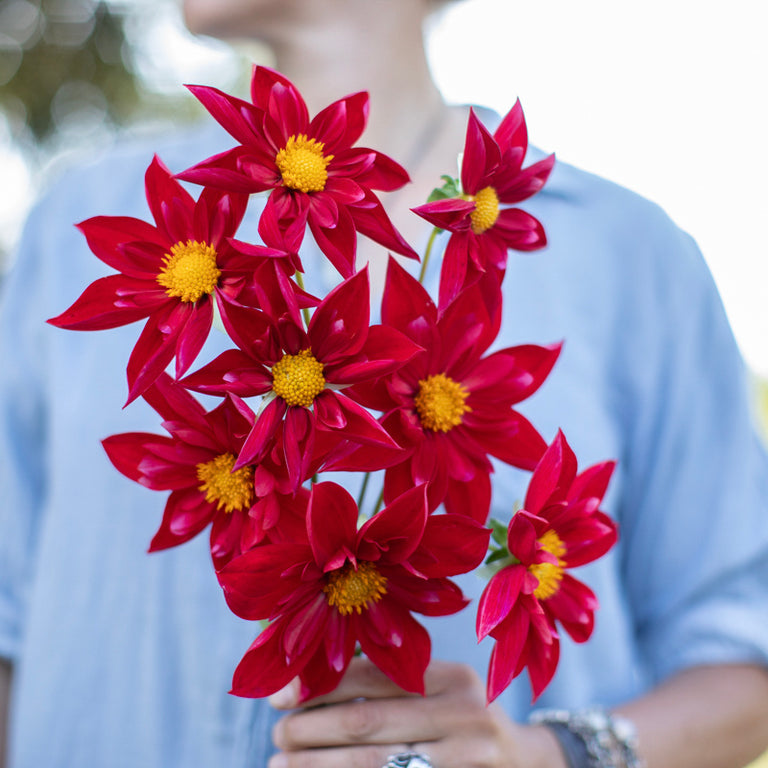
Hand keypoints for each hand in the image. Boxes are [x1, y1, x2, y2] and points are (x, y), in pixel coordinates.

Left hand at [267, 657, 565, 767]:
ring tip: (280, 764)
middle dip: (311, 729)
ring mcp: (465, 759)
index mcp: (452, 677)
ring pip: (374, 765)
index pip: (374, 674)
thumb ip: (390, 684)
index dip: (321, 685)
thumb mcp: (440, 692)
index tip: (279, 699)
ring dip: (318, 766)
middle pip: (369, 720)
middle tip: (277, 737)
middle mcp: (463, 714)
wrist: (525, 765)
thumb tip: (303, 688)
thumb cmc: (463, 722)